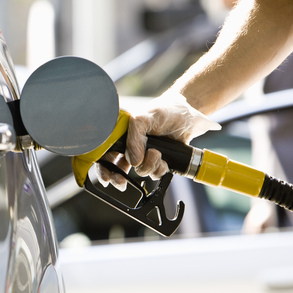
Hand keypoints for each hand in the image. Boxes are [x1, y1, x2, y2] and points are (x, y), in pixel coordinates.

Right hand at [97, 93, 219, 190]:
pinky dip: (159, 169)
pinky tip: (164, 159)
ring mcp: (144, 154)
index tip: (107, 177)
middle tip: (122, 182)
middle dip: (120, 177)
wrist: (189, 114)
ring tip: (156, 153)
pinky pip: (155, 173)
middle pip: (118, 167)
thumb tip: (133, 161)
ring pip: (140, 171)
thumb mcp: (144, 118)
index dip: (103, 167)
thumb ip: (134, 139)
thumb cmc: (165, 110)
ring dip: (148, 167)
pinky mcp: (159, 160)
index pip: (106, 152)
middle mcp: (131, 145)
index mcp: (122, 134)